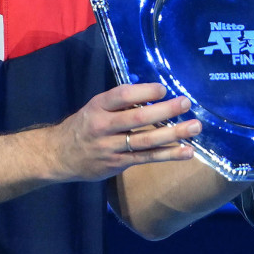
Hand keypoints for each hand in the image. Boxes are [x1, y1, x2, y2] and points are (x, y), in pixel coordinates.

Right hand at [47, 82, 199, 182]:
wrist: (59, 155)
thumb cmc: (85, 125)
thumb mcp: (96, 107)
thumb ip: (121, 102)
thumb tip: (156, 94)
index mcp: (98, 106)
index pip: (121, 95)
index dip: (143, 91)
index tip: (164, 89)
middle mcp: (103, 126)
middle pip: (137, 118)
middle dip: (164, 110)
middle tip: (186, 103)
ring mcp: (110, 148)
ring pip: (145, 141)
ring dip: (173, 134)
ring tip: (195, 128)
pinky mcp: (118, 164)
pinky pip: (146, 159)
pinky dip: (168, 155)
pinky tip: (186, 151)